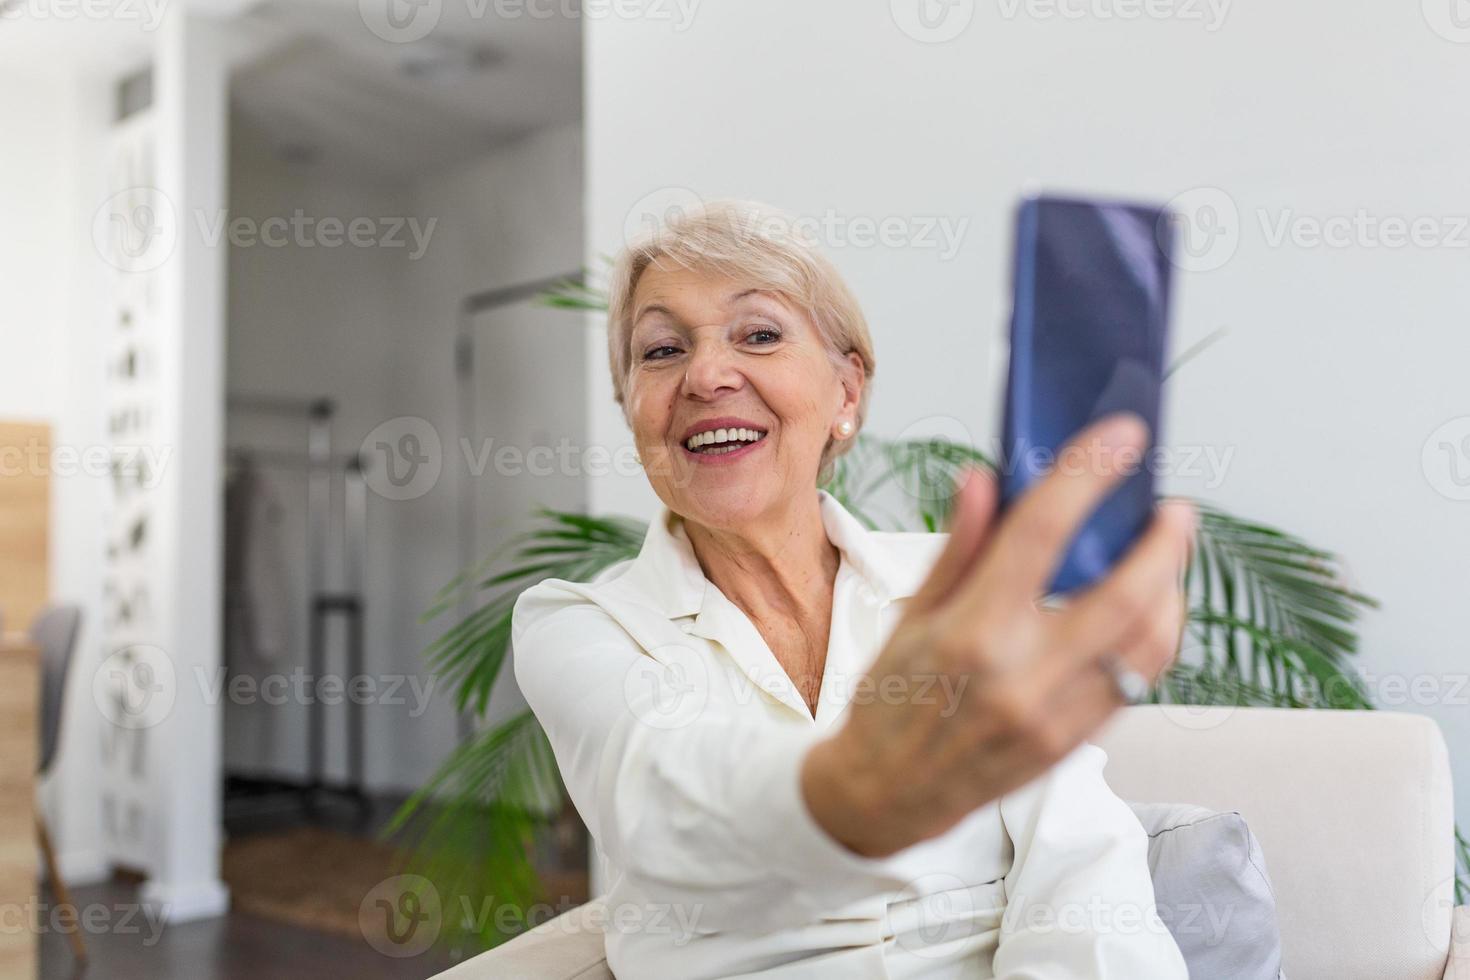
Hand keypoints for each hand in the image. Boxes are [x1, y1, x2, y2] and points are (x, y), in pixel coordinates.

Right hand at [802, 413, 1195, 857]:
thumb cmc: (890, 702)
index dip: (1086, 473)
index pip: (1042, 532)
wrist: (887, 793)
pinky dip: (1155, 637)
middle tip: (1173, 509)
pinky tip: (1148, 609)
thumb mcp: (910, 615)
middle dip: (1163, 542)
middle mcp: (1022, 675)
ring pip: (1148, 644)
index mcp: (972, 632)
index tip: (1118, 437)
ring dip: (1171, 591)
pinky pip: (1138, 681)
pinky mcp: (1075, 740)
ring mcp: (1056, 714)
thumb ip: (959, 547)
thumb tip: (985, 480)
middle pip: (1125, 593)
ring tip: (1167, 558)